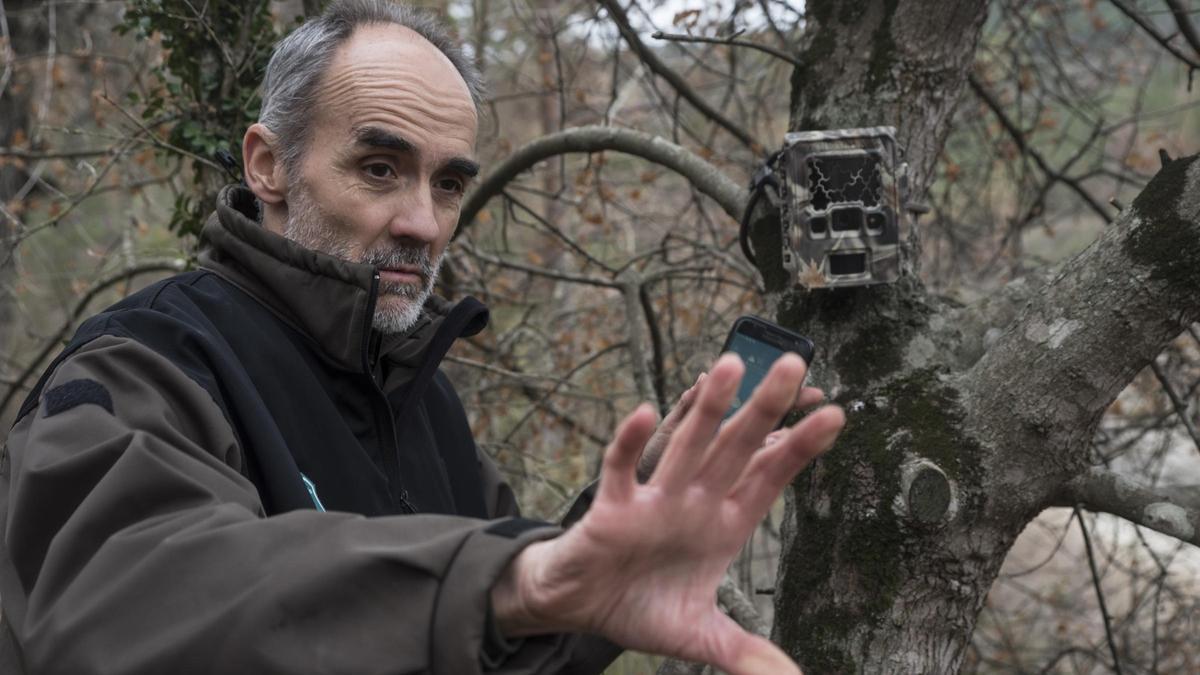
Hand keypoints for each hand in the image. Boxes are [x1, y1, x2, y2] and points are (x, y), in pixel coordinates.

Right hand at [491, 353, 844, 673]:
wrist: (579, 607)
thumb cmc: (640, 606)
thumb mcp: (700, 636)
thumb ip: (744, 653)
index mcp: (722, 525)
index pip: (768, 479)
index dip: (799, 449)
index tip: (835, 415)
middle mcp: (694, 502)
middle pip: (735, 448)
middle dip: (764, 409)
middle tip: (793, 364)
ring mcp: (654, 500)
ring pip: (685, 445)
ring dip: (705, 409)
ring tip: (728, 366)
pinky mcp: (612, 508)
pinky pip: (621, 469)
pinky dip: (629, 443)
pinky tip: (642, 412)